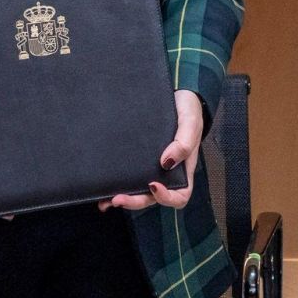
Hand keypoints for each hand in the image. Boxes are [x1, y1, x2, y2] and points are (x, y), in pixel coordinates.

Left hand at [102, 89, 200, 211]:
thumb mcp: (191, 124)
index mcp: (183, 169)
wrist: (178, 96)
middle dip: (135, 201)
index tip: (152, 185)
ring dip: (123, 198)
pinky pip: (130, 175)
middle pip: (152, 198)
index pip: (179, 196)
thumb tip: (166, 162)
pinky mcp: (139, 158)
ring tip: (106, 199)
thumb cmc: (189, 112)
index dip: (166, 197)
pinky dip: (118, 183)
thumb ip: (184, 143)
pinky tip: (105, 185)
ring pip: (139, 191)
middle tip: (117, 199)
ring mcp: (152, 167)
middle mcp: (167, 173)